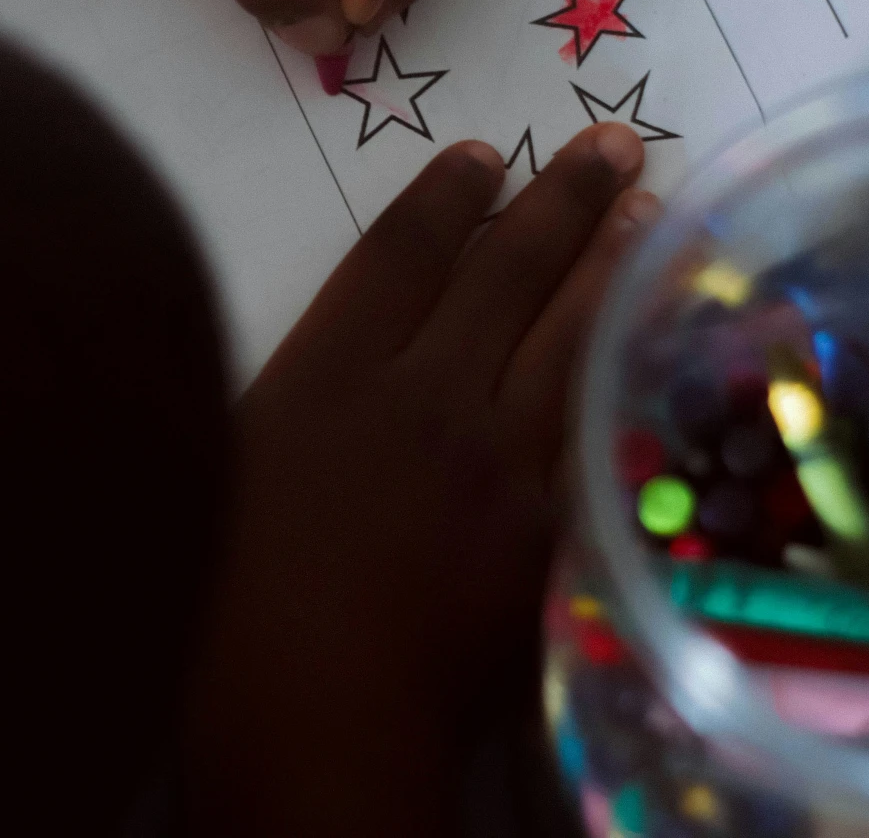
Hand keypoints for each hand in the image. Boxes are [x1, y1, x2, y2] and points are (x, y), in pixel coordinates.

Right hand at [184, 124, 658, 837]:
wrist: (311, 724)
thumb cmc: (224, 607)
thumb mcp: (216, 468)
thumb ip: (277, 402)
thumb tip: (319, 359)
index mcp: (327, 373)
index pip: (398, 254)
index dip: (445, 196)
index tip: (483, 153)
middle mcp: (423, 396)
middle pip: (503, 275)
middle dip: (560, 201)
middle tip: (613, 144)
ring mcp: (496, 462)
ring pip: (567, 337)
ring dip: (610, 266)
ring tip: (648, 210)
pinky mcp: (545, 528)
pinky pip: (598, 431)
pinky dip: (626, 375)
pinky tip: (652, 343)